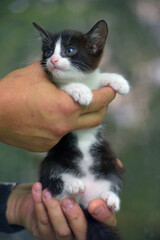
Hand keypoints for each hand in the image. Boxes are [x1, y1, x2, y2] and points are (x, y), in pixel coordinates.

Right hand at [0, 62, 114, 151]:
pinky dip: (62, 126)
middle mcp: (64, 125)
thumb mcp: (38, 74)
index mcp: (66, 106)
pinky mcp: (45, 146)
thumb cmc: (13, 91)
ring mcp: (55, 138)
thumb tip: (64, 69)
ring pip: (78, 127)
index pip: (98, 101)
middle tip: (100, 100)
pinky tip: (51, 118)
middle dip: (102, 108)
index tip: (112, 90)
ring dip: (81, 117)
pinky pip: (61, 135)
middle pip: (96, 119)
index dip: (108, 94)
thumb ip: (57, 73)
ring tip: (73, 106)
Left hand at [6, 183, 116, 239]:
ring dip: (53, 211)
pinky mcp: (45, 232)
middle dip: (74, 216)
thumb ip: (105, 177)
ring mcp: (63, 236)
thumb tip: (117, 163)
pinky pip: (41, 221)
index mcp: (96, 222)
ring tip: (48, 193)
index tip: (96, 203)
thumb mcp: (93, 185)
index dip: (103, 215)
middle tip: (68, 201)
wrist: (53, 199)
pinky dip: (38, 204)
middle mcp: (81, 232)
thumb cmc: (79, 192)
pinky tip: (38, 188)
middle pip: (81, 231)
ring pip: (59, 229)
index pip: (106, 224)